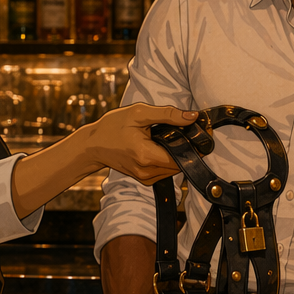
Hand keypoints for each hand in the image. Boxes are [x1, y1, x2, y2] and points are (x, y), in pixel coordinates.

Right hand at [81, 103, 197, 184]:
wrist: (92, 145)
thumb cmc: (113, 127)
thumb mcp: (139, 113)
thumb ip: (168, 114)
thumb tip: (192, 116)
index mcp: (146, 155)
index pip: (182, 157)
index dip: (194, 147)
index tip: (201, 134)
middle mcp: (147, 171)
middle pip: (180, 165)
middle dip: (187, 150)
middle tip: (188, 132)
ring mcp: (145, 178)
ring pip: (174, 170)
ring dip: (177, 156)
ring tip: (173, 138)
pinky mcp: (144, 180)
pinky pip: (165, 172)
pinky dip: (168, 161)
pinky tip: (163, 148)